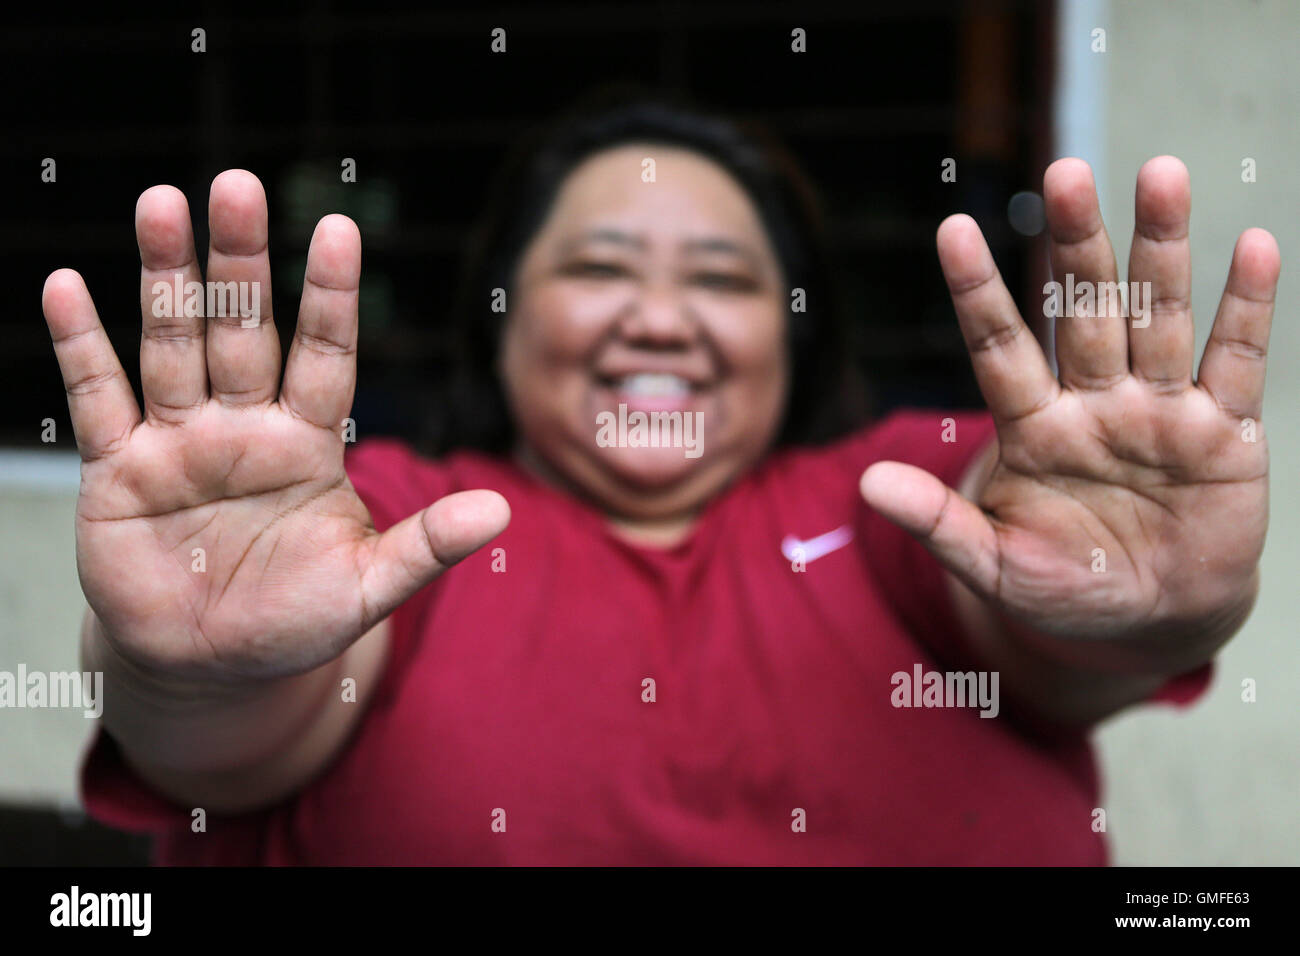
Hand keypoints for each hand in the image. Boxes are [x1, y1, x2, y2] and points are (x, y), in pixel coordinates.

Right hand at [44, 170, 508, 683]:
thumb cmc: (296, 619)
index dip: (329, 295)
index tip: (339, 228)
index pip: (325, 353)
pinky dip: (82, 346)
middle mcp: (245, 426)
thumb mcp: (368, 588)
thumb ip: (427, 546)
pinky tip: (66, 286)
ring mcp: (180, 442)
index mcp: (309, 443)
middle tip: (237, 185)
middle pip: (245, 329)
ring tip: (162, 203)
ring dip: (166, 278)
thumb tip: (502, 511)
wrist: (214, 666)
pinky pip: (100, 398)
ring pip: (173, 345)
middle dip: (240, 262)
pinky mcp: (117, 471)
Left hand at [862, 157, 1278, 668]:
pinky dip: (1246, 308)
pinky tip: (1252, 246)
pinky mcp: (1224, 432)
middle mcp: (1094, 401)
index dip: (978, 290)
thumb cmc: (1065, 588)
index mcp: (1032, 425)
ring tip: (1159, 173)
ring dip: (1161, 248)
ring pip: (1158, 315)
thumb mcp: (994, 567)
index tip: (953, 229)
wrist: (1150, 620)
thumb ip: (938, 524)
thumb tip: (865, 486)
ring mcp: (1159, 410)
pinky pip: (1235, 360)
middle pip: (1083, 309)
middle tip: (1063, 172)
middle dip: (1076, 243)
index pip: (999, 345)